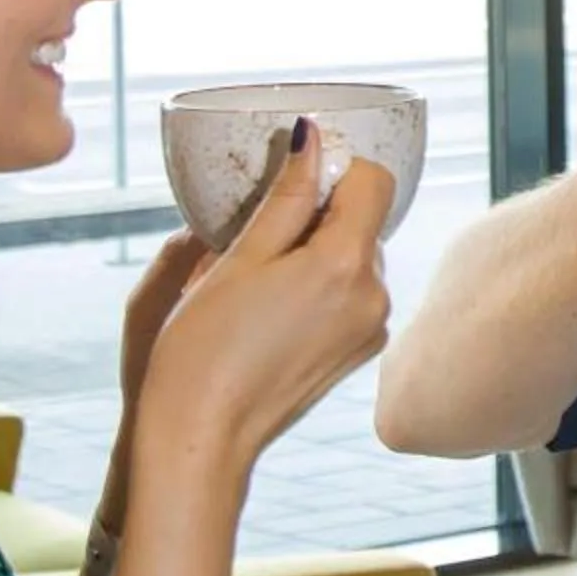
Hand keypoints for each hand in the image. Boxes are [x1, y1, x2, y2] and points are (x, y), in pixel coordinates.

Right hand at [134, 121, 394, 477]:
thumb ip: (286, 196)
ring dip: (316, 250)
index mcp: (347, 266)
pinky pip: (351, 294)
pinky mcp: (358, 352)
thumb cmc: (203, 350)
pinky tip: (272, 310)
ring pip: (355, 257)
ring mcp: (371, 328)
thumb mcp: (239, 259)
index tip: (289, 180)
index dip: (334, 169)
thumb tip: (314, 136)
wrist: (201, 438)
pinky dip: (320, 285)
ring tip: (258, 281)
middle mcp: (376, 296)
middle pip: (364, 220)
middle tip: (257, 237)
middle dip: (318, 214)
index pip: (374, 181)